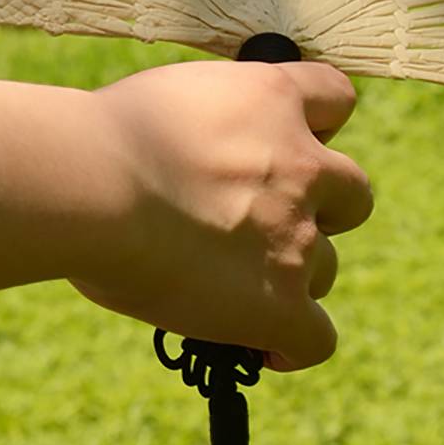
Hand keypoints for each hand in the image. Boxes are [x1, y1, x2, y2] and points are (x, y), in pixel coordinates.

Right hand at [69, 59, 373, 371]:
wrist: (90, 184)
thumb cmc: (101, 140)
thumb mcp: (171, 100)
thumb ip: (209, 128)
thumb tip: (198, 159)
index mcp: (272, 98)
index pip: (335, 98)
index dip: (317, 126)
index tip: (286, 144)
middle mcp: (302, 165)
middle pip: (353, 193)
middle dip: (318, 209)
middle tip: (260, 223)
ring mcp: (296, 238)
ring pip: (326, 267)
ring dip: (291, 276)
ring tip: (232, 285)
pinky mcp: (279, 304)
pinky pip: (317, 339)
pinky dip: (293, 346)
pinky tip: (262, 345)